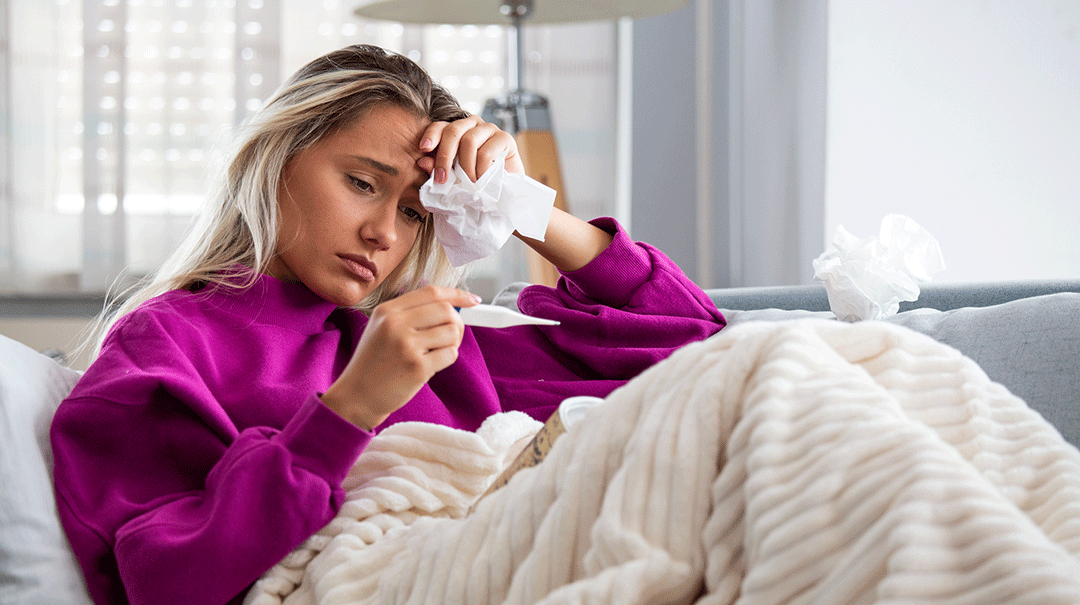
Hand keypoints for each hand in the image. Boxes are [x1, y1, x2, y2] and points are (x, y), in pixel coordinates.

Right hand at [320, 286, 480, 430]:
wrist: (356, 396)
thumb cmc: (374, 363)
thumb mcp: (382, 328)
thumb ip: (411, 314)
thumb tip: (453, 306)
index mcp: (387, 310)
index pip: (431, 292)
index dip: (457, 294)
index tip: (472, 300)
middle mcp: (396, 324)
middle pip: (446, 310)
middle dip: (457, 323)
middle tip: (451, 336)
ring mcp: (406, 345)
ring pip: (452, 332)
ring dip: (452, 343)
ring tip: (435, 353)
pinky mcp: (417, 367)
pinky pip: (450, 355)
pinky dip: (446, 359)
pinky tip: (430, 366)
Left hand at [415, 116, 523, 183]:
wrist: (504, 192)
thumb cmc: (475, 182)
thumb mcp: (452, 177)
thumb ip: (437, 169)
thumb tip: (421, 162)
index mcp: (456, 131)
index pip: (440, 126)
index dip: (431, 136)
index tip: (424, 149)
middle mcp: (472, 125)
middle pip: (453, 131)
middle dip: (445, 156)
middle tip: (442, 179)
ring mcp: (489, 129)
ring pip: (469, 140)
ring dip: (465, 167)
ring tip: (467, 184)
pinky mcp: (505, 138)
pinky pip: (486, 152)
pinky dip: (480, 170)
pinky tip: (481, 181)